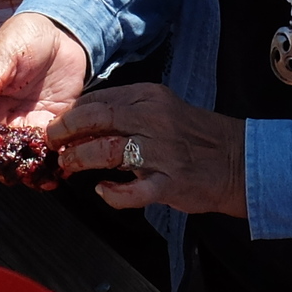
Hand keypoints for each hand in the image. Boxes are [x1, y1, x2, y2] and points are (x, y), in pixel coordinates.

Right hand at [0, 13, 93, 175]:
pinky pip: (49, 152)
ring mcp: (25, 126)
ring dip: (30, 172)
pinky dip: (55, 163)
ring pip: (21, 158)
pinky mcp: (50, 127)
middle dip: (3, 167)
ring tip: (44, 180)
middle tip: (18, 172)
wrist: (62, 34)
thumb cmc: (26, 36)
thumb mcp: (7, 50)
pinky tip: (65, 168)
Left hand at [49, 84, 246, 217]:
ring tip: (69, 166)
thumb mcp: (163, 110)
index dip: (72, 113)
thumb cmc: (197, 137)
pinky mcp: (170, 183)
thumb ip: (128, 113)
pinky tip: (103, 191)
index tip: (58, 125)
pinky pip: (132, 191)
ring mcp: (162, 151)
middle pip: (96, 119)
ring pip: (107, 151)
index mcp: (150, 97)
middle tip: (51, 142)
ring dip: (80, 159)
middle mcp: (154, 119)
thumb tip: (86, 122)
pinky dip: (113, 193)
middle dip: (65, 131)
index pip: (99, 100)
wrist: (239, 161)